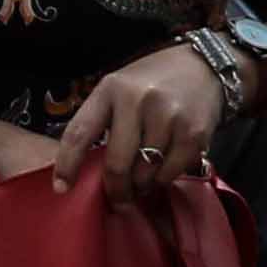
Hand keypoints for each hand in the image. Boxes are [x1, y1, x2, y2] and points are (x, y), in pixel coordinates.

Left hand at [56, 43, 225, 195]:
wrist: (204, 66)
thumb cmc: (152, 83)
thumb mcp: (119, 88)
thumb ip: (102, 120)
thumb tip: (85, 170)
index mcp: (111, 90)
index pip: (79, 132)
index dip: (67, 165)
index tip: (61, 188)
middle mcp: (137, 100)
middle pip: (116, 164)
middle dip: (115, 190)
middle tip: (117, 200)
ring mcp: (167, 116)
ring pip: (144, 174)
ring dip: (141, 186)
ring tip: (143, 181)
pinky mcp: (193, 132)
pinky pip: (170, 173)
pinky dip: (163, 180)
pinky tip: (163, 170)